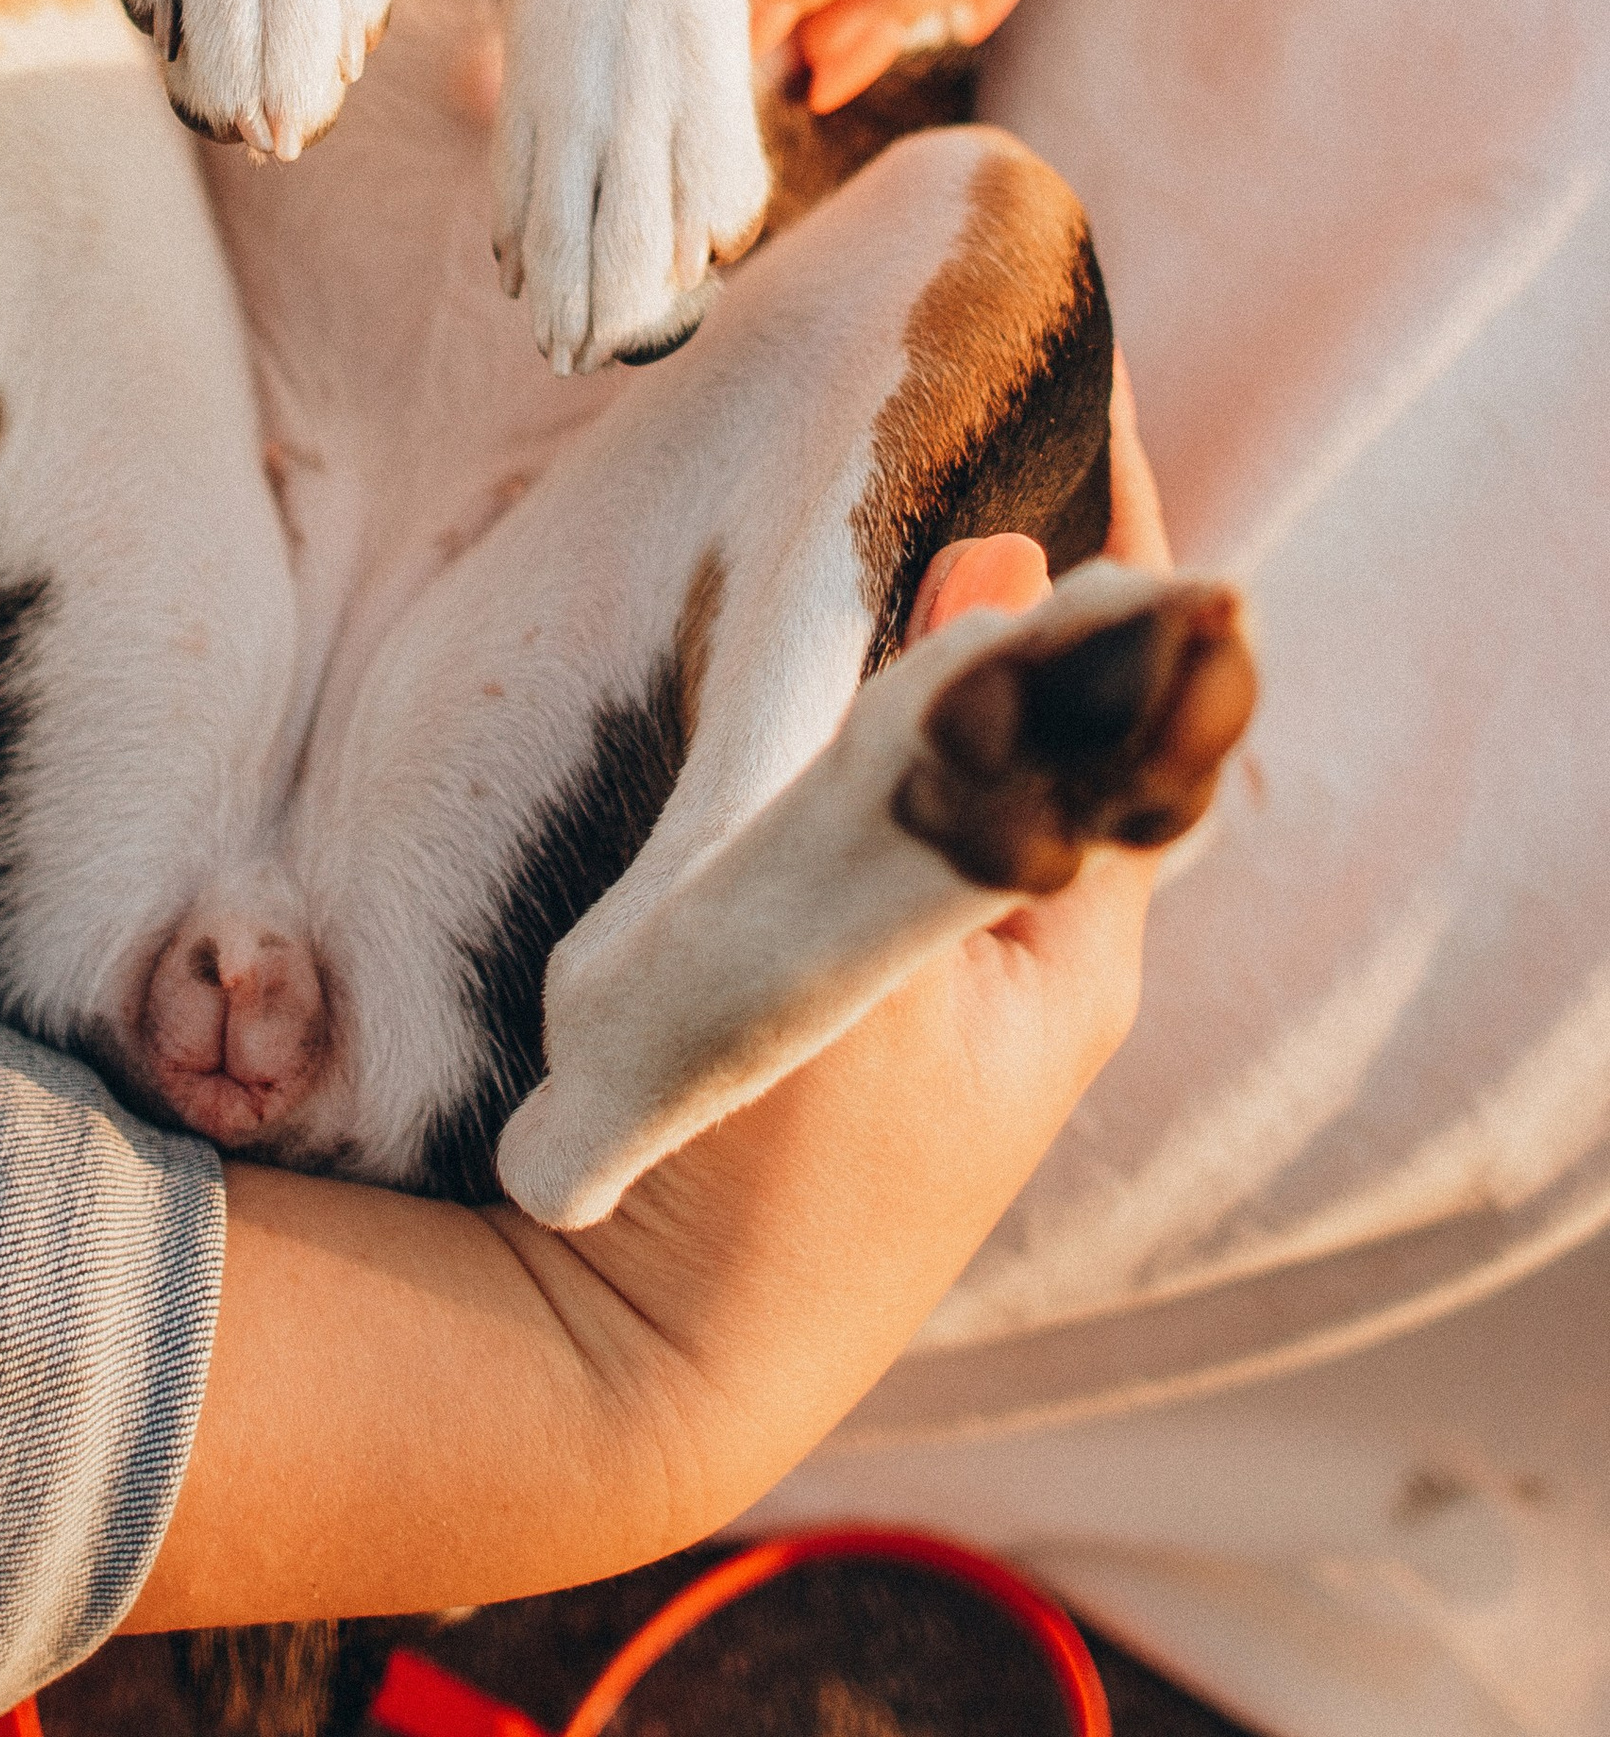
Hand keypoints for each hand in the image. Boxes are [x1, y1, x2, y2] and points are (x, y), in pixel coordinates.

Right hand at [129, 378, 1173, 1628]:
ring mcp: (911, 973)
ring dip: (908, 625)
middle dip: (998, 562)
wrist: (621, 1364)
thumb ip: (919, 760)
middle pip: (1039, 707)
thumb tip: (1002, 560)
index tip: (1076, 382)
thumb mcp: (851, 959)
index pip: (1125, 693)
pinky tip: (782, 625)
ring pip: (940, 747)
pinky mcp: (815, 987)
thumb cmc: (756, 1189)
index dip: (1112, 540)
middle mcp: (1006, 950)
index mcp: (1062, 943)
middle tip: (937, 394)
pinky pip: (856, 806)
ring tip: (860, 465)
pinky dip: (838, 705)